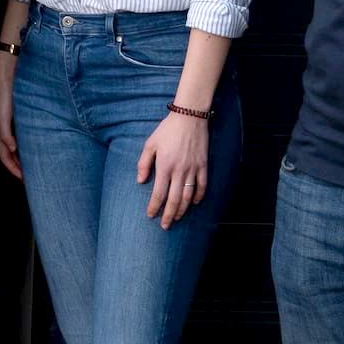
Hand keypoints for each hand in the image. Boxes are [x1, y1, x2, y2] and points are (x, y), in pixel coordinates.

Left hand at [0, 50, 20, 177]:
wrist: (9, 66)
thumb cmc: (19, 85)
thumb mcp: (27, 106)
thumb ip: (31, 119)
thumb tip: (44, 132)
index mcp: (6, 126)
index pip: (8, 152)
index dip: (16, 165)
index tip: (26, 176)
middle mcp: (0, 126)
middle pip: (4, 154)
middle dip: (14, 168)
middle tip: (25, 180)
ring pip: (2, 146)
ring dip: (10, 160)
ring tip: (20, 172)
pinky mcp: (1, 111)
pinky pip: (3, 129)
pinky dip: (8, 140)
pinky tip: (15, 148)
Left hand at [137, 110, 210, 225]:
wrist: (189, 117)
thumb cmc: (167, 130)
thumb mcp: (150, 144)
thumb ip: (143, 163)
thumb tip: (140, 181)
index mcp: (164, 166)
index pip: (158, 193)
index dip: (154, 207)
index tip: (151, 215)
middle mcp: (179, 171)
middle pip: (174, 199)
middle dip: (169, 215)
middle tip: (165, 226)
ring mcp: (193, 169)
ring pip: (188, 196)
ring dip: (183, 209)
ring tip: (177, 218)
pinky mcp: (203, 165)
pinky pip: (202, 185)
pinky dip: (199, 196)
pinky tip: (195, 203)